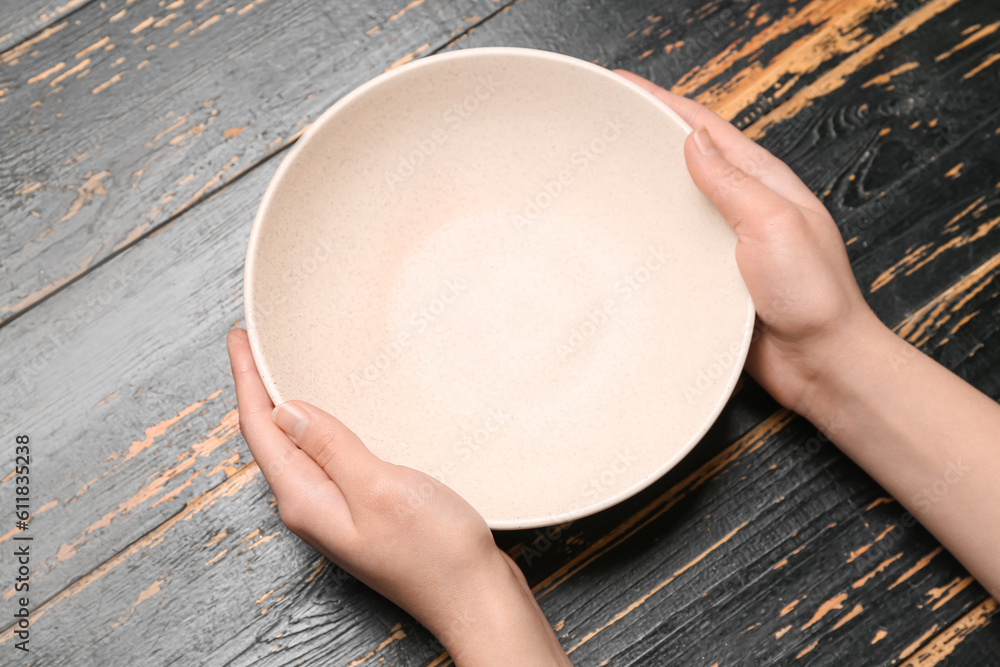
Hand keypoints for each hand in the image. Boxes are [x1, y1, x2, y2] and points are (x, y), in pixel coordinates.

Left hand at [226, 329, 569, 665]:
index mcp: (304, 499)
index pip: (260, 429)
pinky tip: (337, 417)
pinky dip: (324, 428)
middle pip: (272, 439)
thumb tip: (285, 410)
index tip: (239, 337)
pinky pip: (329, 459)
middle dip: (259, 390)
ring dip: (290, 407)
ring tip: (285, 371)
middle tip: (255, 345)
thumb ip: (331, 447)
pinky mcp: (364, 510)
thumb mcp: (379, 488)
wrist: (474, 597)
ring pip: (300, 448)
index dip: (246, 378)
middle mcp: (312, 506)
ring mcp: (337, 511)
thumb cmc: (434, 551)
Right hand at [614, 71, 887, 416]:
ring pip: (677, 204)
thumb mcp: (775, 225)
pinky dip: (650, 237)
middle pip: (687, 160)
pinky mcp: (710, 279)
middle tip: (605, 126)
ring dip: (645, 189)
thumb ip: (733, 183)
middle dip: (647, 139)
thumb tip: (693, 142)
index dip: (665, 103)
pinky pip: (674, 248)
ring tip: (602, 175)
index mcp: (763, 182)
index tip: (625, 88)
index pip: (706, 129)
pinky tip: (626, 239)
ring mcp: (725, 244)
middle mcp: (743, 208)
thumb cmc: (814, 297)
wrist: (820, 364)